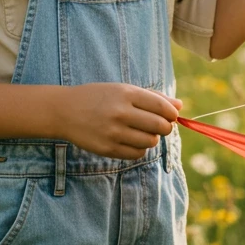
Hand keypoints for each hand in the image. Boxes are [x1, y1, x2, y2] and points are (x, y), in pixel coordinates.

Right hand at [55, 83, 181, 158]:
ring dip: (152, 139)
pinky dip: (140, 149)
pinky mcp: (108, 149)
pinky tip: (131, 140)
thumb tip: (180, 105)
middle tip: (158, 125)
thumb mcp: (123, 89)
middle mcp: (120, 112)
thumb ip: (153, 97)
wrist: (65, 110)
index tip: (171, 115)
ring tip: (142, 132)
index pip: (162, 107)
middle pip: (160, 126)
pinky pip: (137, 154)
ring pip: (150, 142)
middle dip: (165, 127)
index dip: (172, 114)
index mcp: (126, 93)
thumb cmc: (99, 97)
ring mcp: (113, 132)